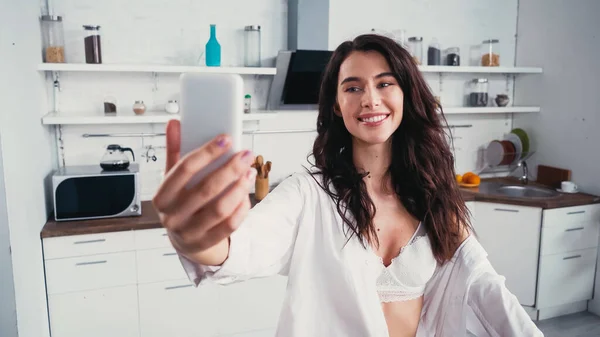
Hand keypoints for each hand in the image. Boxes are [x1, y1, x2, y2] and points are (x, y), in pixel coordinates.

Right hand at [152, 120, 256, 264]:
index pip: (184, 169)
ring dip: (239, 188)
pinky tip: (247, 194)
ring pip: (220, 208)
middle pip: (206, 189)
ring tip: (249, 172)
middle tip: (245, 155)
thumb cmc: (179, 202)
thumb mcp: (172, 178)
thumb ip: (174, 151)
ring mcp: (190, 232)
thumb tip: (175, 124)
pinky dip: (241, 208)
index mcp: (162, 196)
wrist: (183, 238)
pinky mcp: (207, 243)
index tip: (225, 139)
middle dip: (229, 169)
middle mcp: (173, 216)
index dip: (207, 152)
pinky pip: (229, 225)